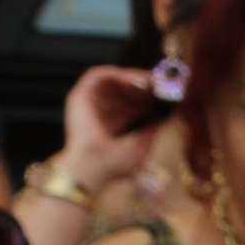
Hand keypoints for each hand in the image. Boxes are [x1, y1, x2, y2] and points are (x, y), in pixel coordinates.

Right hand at [53, 63, 165, 199]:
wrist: (91, 169)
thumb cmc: (113, 166)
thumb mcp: (140, 148)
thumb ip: (150, 131)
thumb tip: (161, 117)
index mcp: (111, 123)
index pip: (130, 104)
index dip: (146, 96)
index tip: (164, 93)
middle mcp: (98, 110)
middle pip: (122, 88)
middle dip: (142, 84)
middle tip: (161, 82)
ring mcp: (88, 101)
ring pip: (112, 79)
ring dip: (132, 76)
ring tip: (152, 81)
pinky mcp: (79, 95)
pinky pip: (99, 75)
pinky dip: (118, 75)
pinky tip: (136, 82)